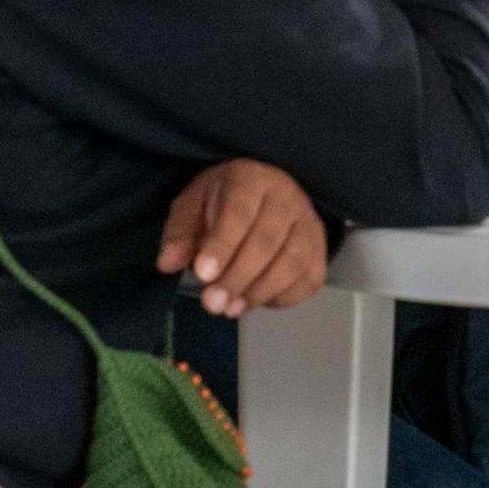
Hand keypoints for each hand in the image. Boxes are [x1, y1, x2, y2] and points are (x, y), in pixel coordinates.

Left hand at [158, 159, 327, 317]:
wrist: (264, 193)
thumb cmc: (223, 201)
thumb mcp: (192, 207)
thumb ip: (179, 233)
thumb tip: (168, 262)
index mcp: (250, 179)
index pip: (239, 212)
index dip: (222, 245)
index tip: (203, 275)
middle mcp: (287, 197)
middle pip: (267, 241)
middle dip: (237, 278)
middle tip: (212, 304)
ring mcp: (309, 223)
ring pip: (293, 262)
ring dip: (259, 291)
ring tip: (230, 308)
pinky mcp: (320, 249)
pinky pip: (309, 279)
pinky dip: (283, 297)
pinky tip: (256, 300)